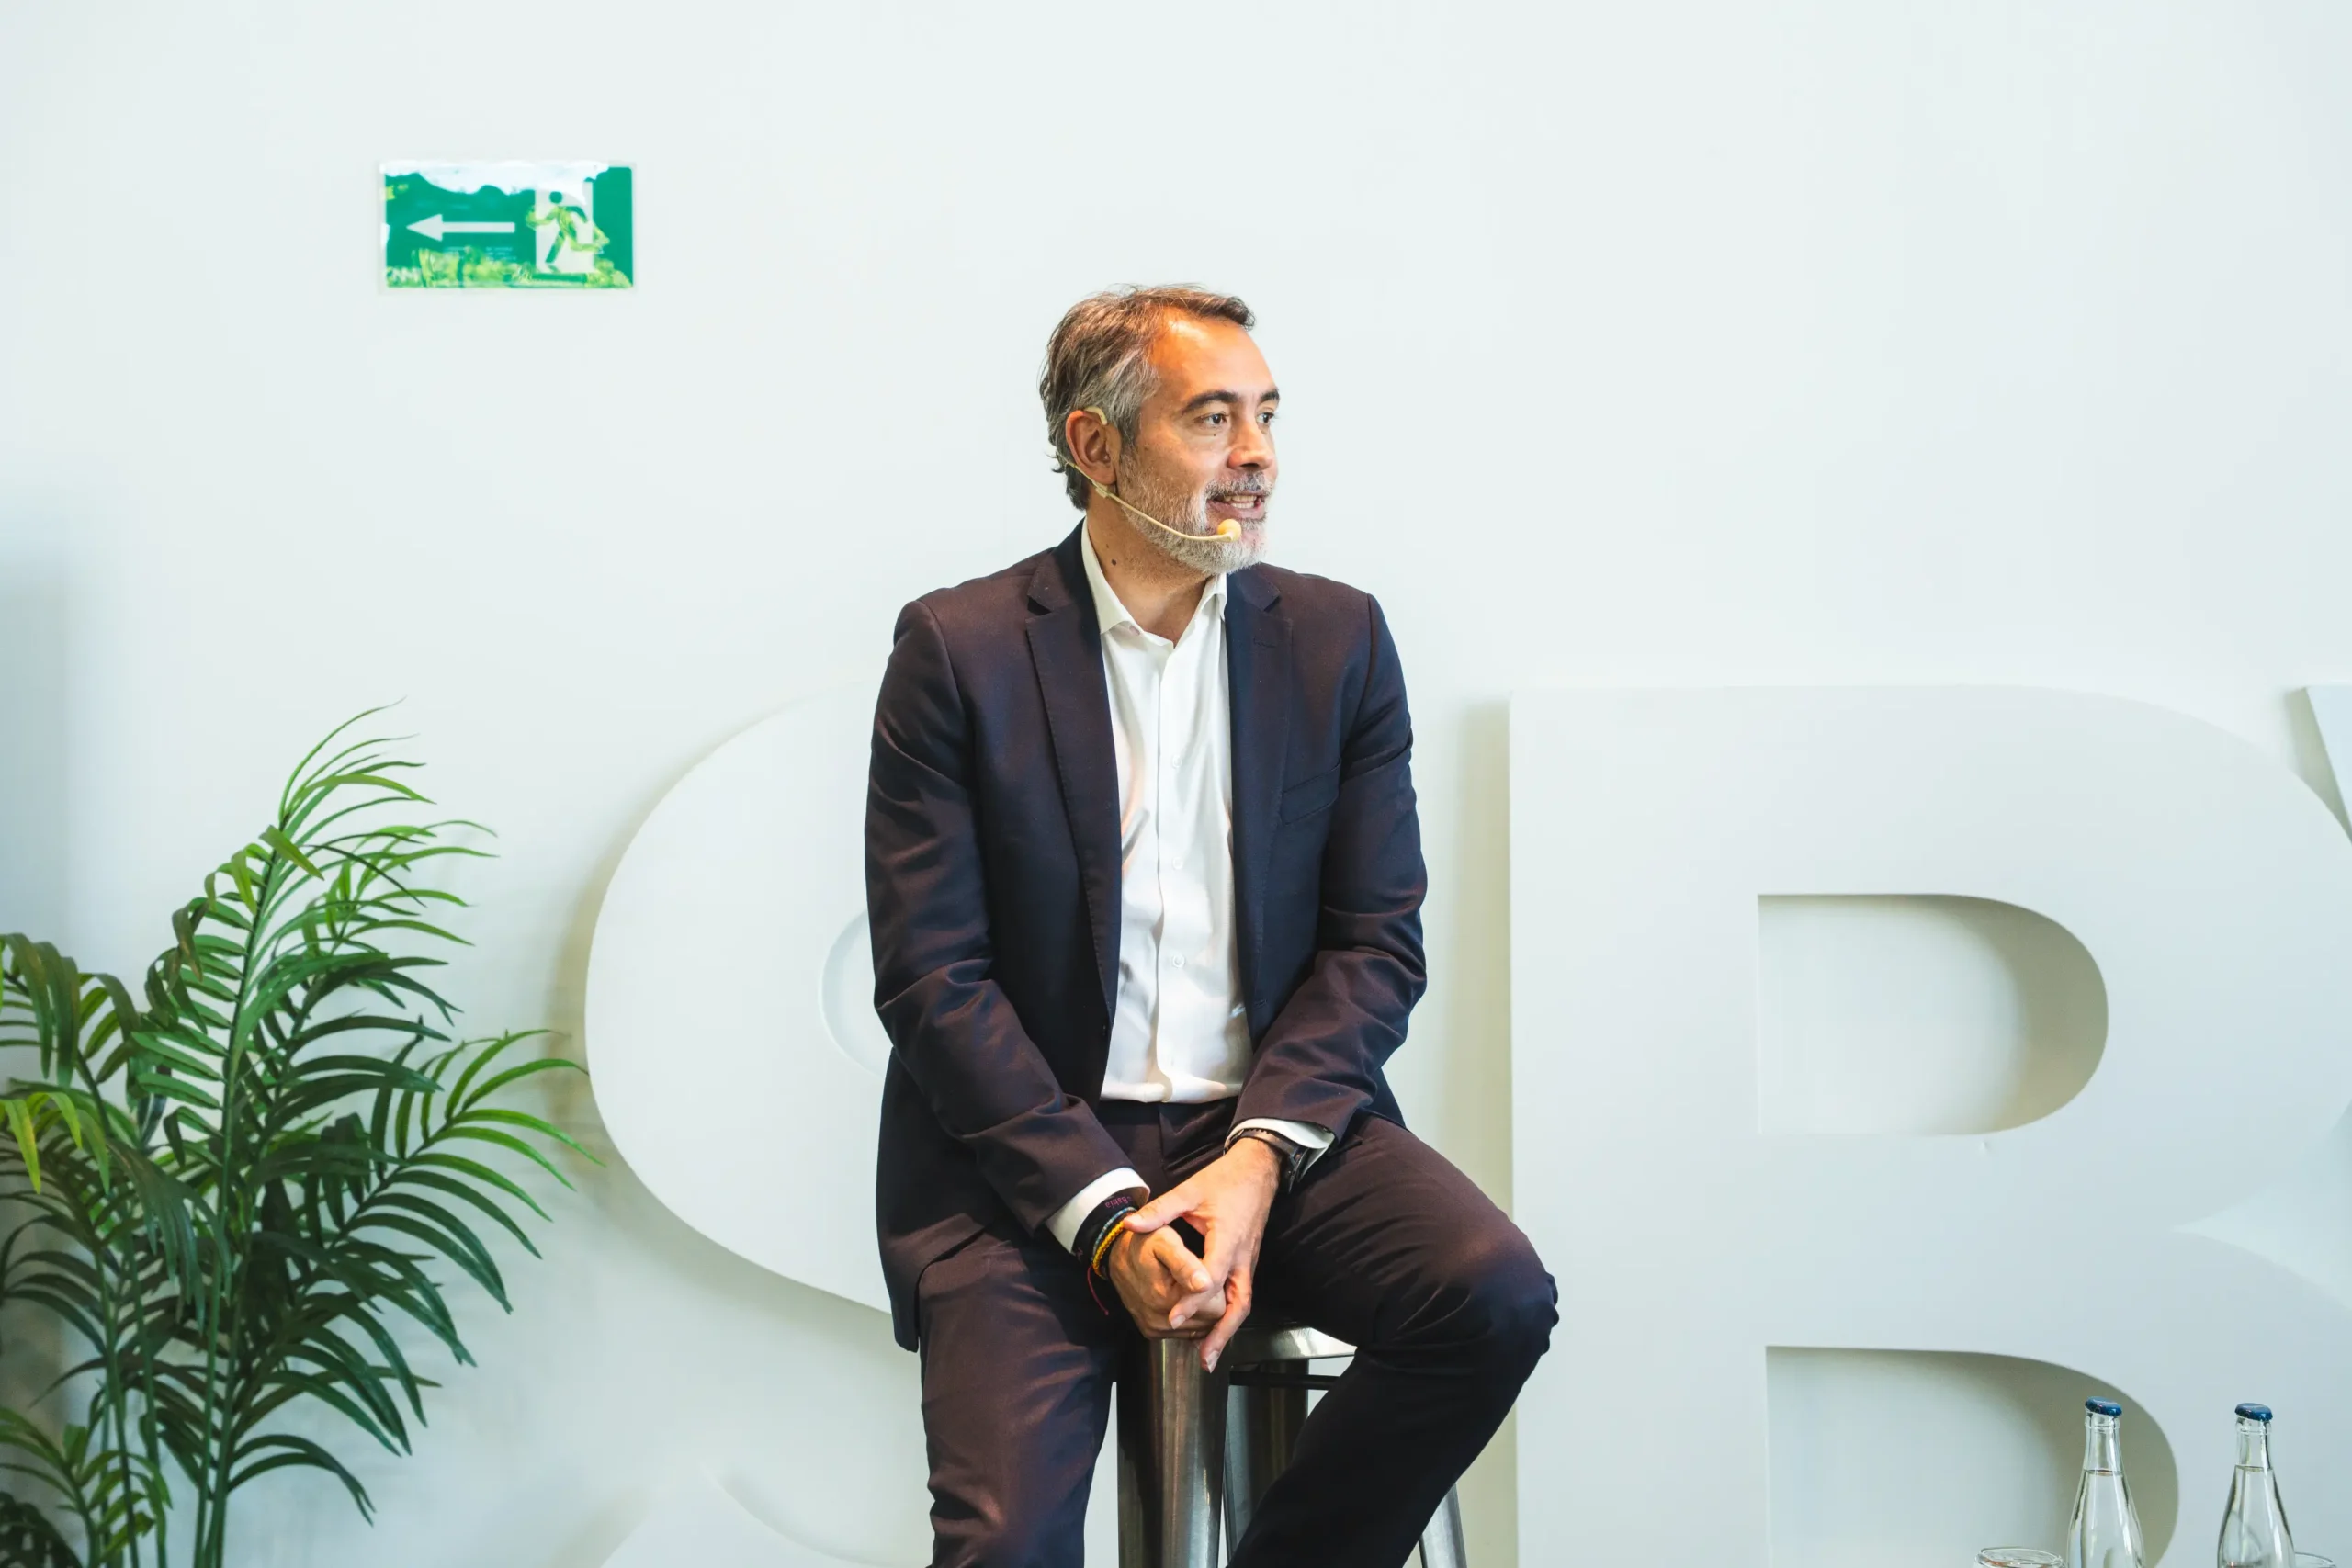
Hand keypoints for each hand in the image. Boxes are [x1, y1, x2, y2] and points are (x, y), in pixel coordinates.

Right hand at [1103, 1225, 1218, 1340]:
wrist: (1117, 1254)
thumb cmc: (1144, 1244)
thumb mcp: (1165, 1242)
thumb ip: (1186, 1265)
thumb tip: (1205, 1285)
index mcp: (1167, 1299)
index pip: (1217, 1309)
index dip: (1217, 1289)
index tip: (1206, 1270)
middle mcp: (1160, 1322)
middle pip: (1210, 1321)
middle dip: (1211, 1301)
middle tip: (1199, 1277)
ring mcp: (1155, 1329)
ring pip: (1200, 1329)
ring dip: (1201, 1310)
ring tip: (1189, 1286)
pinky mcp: (1152, 1332)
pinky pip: (1185, 1332)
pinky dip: (1190, 1317)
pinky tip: (1181, 1297)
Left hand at [1121, 1139, 1281, 1369]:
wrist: (1259, 1170)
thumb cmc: (1224, 1180)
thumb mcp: (1189, 1191)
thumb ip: (1160, 1210)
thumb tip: (1128, 1224)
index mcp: (1228, 1240)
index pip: (1210, 1278)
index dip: (1191, 1301)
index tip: (1172, 1319)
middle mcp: (1242, 1257)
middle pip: (1238, 1304)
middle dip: (1220, 1332)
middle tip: (1203, 1358)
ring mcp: (1248, 1262)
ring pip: (1243, 1304)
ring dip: (1227, 1330)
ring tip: (1208, 1356)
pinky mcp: (1247, 1263)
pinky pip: (1241, 1295)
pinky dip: (1229, 1316)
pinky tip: (1215, 1330)